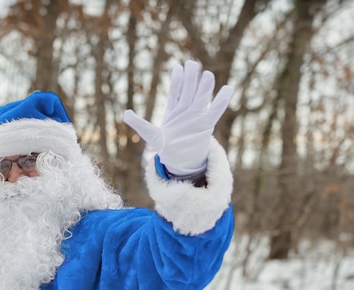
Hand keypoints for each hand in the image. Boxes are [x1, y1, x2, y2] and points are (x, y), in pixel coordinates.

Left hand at [124, 60, 233, 175]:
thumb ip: (140, 124)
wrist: (180, 160)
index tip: (177, 68)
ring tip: (207, 74)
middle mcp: (186, 110)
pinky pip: (215, 111)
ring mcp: (197, 116)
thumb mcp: (151, 136)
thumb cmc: (166, 146)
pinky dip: (221, 101)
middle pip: (189, 91)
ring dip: (204, 87)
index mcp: (173, 111)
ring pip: (202, 98)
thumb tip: (125, 113)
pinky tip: (228, 88)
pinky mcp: (206, 124)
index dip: (176, 81)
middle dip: (190, 79)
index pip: (175, 93)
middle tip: (192, 64)